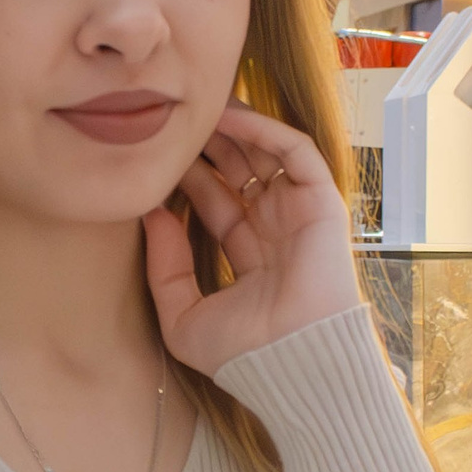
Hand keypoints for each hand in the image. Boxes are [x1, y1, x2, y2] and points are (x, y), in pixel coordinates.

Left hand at [142, 100, 360, 377]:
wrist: (292, 363)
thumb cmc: (242, 354)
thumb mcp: (183, 317)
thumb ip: (164, 268)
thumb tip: (150, 215)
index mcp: (252, 258)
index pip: (217, 203)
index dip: (189, 178)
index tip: (156, 158)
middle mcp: (277, 232)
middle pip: (241, 173)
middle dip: (209, 146)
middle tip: (175, 123)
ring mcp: (300, 215)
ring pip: (267, 155)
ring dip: (235, 130)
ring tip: (198, 107)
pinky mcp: (321, 202)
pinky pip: (295, 151)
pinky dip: (265, 129)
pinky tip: (228, 118)